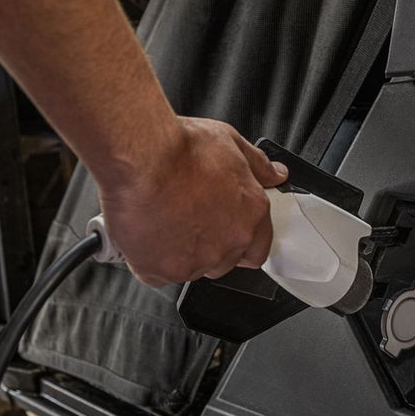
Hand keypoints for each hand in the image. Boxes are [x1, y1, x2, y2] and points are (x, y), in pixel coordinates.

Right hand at [96, 118, 288, 286]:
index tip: (227, 228)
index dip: (242, 238)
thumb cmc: (179, 150)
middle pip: (224, 261)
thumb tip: (275, 174)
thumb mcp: (229, 142)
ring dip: (181, 251)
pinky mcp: (161, 272)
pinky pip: (158, 273)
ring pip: (191, 268)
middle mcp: (227, 244)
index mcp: (250, 215)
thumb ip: (258, 165)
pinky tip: (147, 231)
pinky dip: (151, 258)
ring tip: (164, 218)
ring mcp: (194, 262)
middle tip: (189, 215)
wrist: (140, 160)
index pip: (259, 248)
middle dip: (210, 244)